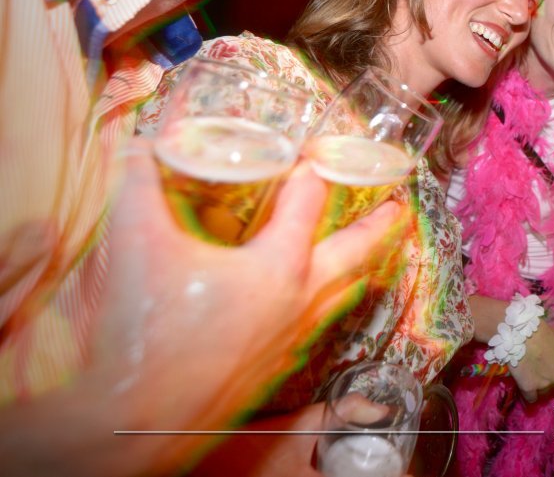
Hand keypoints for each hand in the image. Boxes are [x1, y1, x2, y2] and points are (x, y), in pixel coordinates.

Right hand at [84, 139, 406, 471]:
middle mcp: (301, 300)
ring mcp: (295, 337)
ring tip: (378, 251)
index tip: (317, 152)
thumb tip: (139, 145)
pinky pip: (324, 325)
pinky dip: (336, 304)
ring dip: (365, 266)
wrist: (138, 421)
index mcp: (280, 265)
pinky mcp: (280, 366)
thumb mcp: (138, 245)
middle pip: (358, 252)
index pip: (308, 201)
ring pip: (346, 294)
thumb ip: (139, 187)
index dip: (311, 170)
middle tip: (401, 205)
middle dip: (382, 225)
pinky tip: (323, 305)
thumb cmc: (147, 334)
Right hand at [509, 322, 553, 402]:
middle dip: (549, 376)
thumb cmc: (539, 330)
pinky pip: (531, 397)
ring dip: (538, 384)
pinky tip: (525, 385)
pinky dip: (529, 394)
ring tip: (529, 372)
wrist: (519, 334)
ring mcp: (544, 384)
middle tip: (539, 367)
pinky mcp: (528, 387)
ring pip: (543, 390)